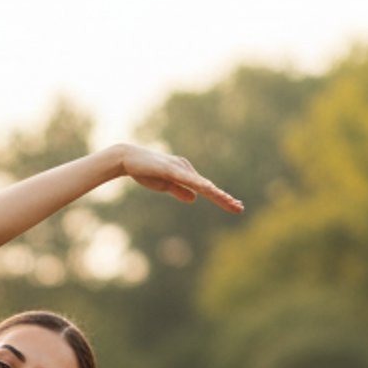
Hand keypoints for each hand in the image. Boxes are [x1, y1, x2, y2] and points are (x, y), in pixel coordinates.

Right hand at [116, 145, 243, 212]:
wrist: (128, 158)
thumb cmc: (145, 171)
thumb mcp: (165, 185)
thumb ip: (180, 190)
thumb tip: (194, 198)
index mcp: (186, 174)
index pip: (206, 189)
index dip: (221, 198)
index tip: (235, 207)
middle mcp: (187, 169)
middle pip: (208, 187)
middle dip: (224, 198)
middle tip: (240, 208)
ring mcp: (180, 168)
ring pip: (202, 184)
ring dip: (217, 194)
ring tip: (230, 203)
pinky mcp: (171, 169)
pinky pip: (188, 179)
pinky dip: (200, 185)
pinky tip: (209, 190)